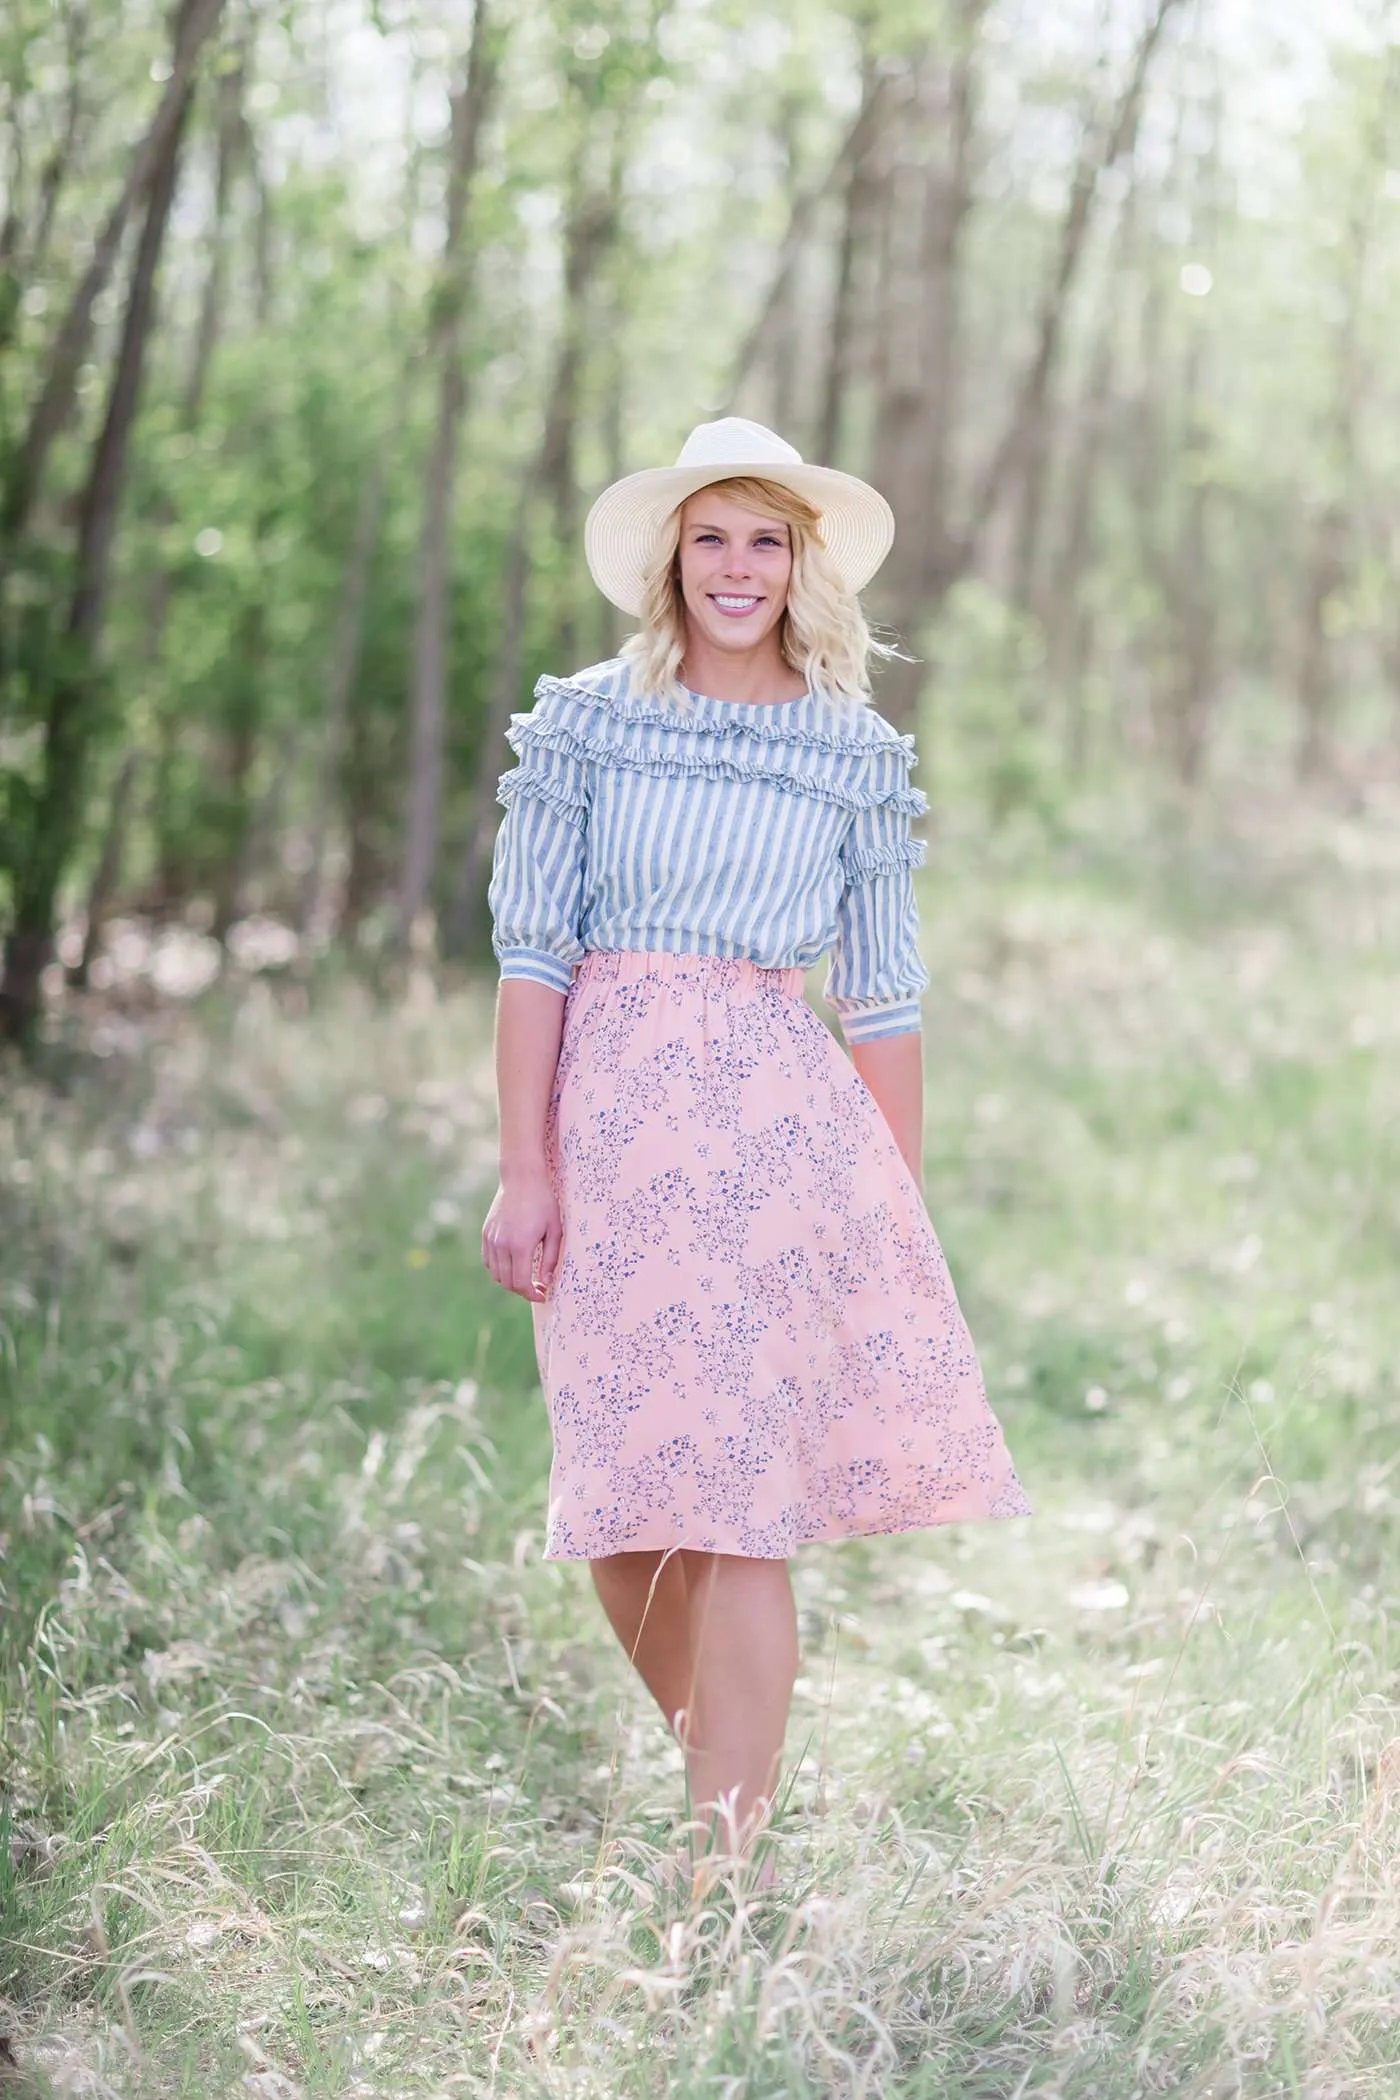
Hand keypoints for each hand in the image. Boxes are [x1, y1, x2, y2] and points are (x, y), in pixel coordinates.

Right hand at [481, 1166, 561, 1302]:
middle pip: (507, 1283)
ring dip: (510, 1281)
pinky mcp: (486, 1234)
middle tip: (536, 1287)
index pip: (521, 1283)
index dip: (531, 1294)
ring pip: (496, 1274)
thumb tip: (546, 1281)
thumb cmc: (543, 1202)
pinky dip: (499, 1269)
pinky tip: (513, 1265)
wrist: (521, 1178)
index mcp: (520, 1246)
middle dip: (522, 1290)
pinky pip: (489, 1262)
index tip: (542, 1294)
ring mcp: (491, 1240)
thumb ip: (551, 1259)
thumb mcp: (555, 1230)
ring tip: (526, 1276)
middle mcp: (502, 1245)